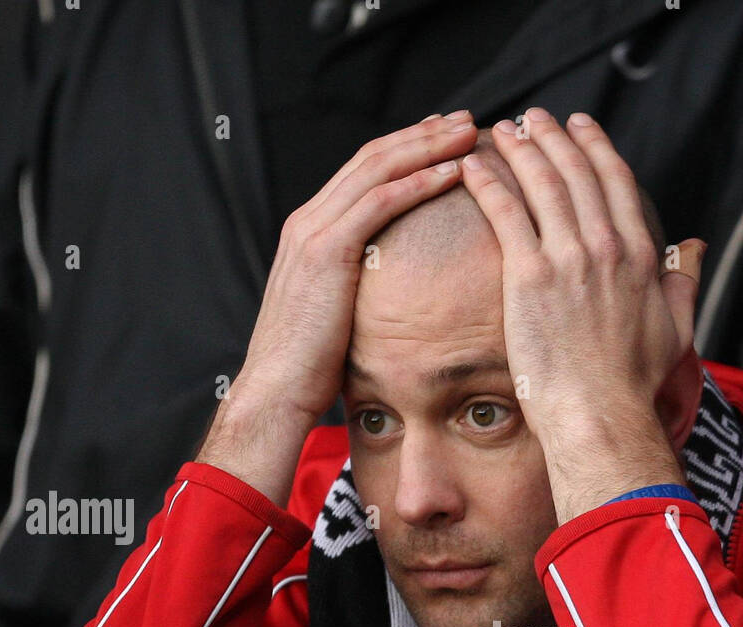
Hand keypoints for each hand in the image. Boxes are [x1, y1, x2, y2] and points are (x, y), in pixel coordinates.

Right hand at [201, 112, 476, 504]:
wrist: (276, 391)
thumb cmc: (308, 369)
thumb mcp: (334, 317)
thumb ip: (355, 292)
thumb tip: (390, 300)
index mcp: (310, 232)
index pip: (362, 174)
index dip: (405, 150)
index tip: (442, 139)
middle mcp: (308, 221)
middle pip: (372, 158)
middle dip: (421, 135)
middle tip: (464, 120)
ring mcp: (314, 231)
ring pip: (378, 169)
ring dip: (426, 147)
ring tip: (466, 134)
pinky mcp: (326, 251)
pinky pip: (379, 203)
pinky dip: (417, 182)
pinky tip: (451, 172)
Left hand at [460, 108, 705, 516]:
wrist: (601, 415)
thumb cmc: (635, 384)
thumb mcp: (676, 328)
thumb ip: (683, 281)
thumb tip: (693, 247)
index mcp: (639, 256)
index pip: (616, 182)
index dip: (595, 147)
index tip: (580, 127)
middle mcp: (605, 246)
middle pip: (576, 173)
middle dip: (552, 137)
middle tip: (533, 118)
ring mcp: (567, 259)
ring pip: (541, 184)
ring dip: (520, 149)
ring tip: (503, 132)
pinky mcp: (530, 277)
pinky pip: (506, 214)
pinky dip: (489, 184)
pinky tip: (474, 167)